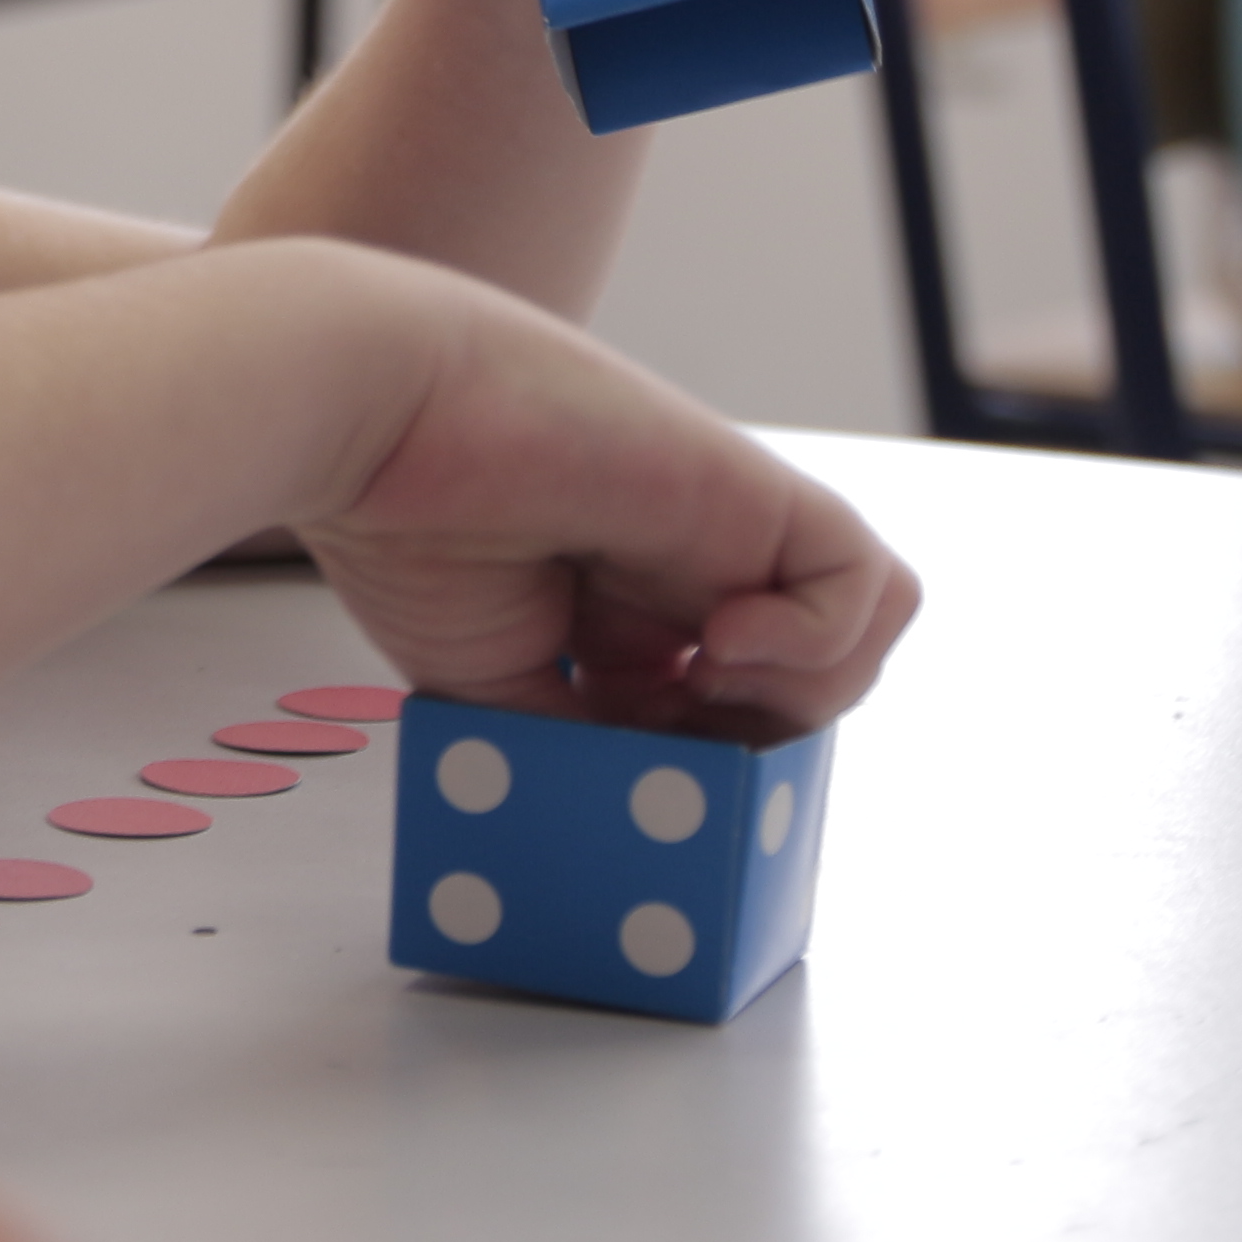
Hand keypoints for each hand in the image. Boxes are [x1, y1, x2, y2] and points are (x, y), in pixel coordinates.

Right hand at [295, 259, 916, 730]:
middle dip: (758, 744)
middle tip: (677, 751)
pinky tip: (716, 639)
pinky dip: (816, 637)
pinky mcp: (756, 492)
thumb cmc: (406, 533)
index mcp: (628, 615)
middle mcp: (690, 572)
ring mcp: (728, 532)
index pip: (726, 714)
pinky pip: (864, 581)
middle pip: (804, 686)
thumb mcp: (495, 696)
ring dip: (800, 695)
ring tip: (700, 684)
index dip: (708, 767)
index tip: (645, 790)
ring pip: (860, 638)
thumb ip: (580, 753)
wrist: (378, 423)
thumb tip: (643, 818)